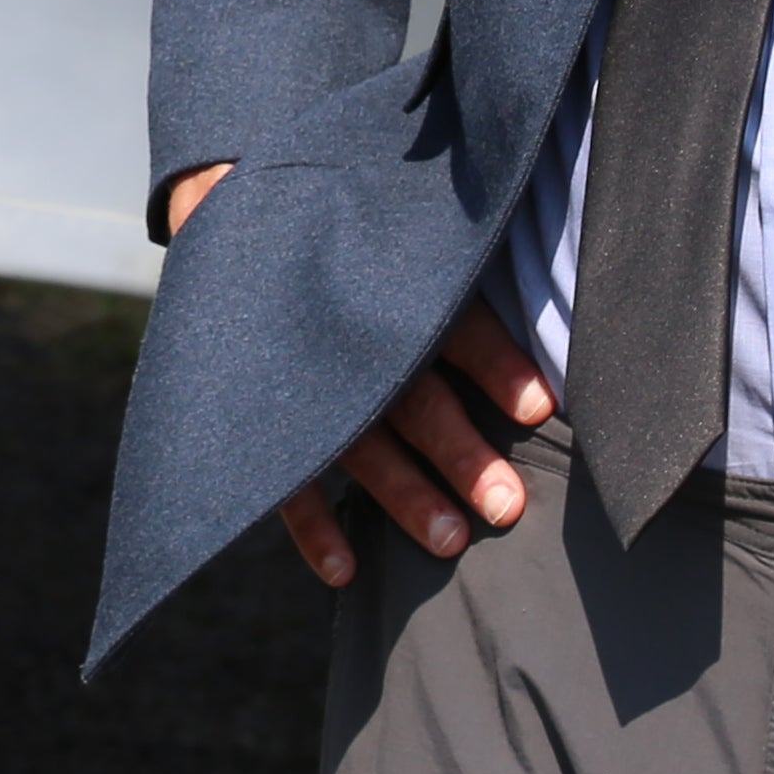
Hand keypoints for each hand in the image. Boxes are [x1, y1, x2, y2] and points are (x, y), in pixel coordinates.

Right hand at [168, 165, 553, 590]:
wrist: (230, 200)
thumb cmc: (353, 226)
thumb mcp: (406, 222)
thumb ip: (459, 249)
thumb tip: (531, 236)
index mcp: (387, 278)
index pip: (452, 321)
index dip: (495, 362)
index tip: (542, 407)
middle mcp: (345, 330)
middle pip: (409, 394)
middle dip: (458, 451)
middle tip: (506, 505)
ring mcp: (298, 372)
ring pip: (354, 442)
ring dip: (401, 493)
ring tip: (448, 541)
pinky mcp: (259, 404)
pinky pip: (283, 476)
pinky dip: (312, 526)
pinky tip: (346, 572)